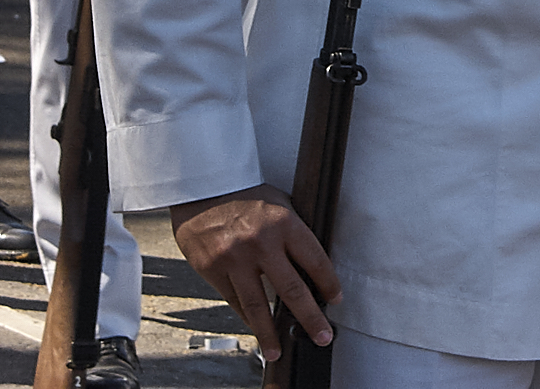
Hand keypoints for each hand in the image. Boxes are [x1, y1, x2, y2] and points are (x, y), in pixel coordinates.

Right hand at [172, 184, 341, 361]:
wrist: (204, 187)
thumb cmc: (245, 195)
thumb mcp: (278, 204)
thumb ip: (292, 234)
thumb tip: (310, 268)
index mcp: (283, 222)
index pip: (315, 259)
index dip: (328, 282)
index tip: (335, 298)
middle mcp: (261, 242)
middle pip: (292, 290)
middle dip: (310, 317)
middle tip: (322, 336)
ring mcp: (235, 258)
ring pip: (257, 306)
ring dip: (270, 333)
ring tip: (278, 351)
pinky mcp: (213, 269)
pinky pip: (234, 301)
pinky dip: (246, 317)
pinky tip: (255, 328)